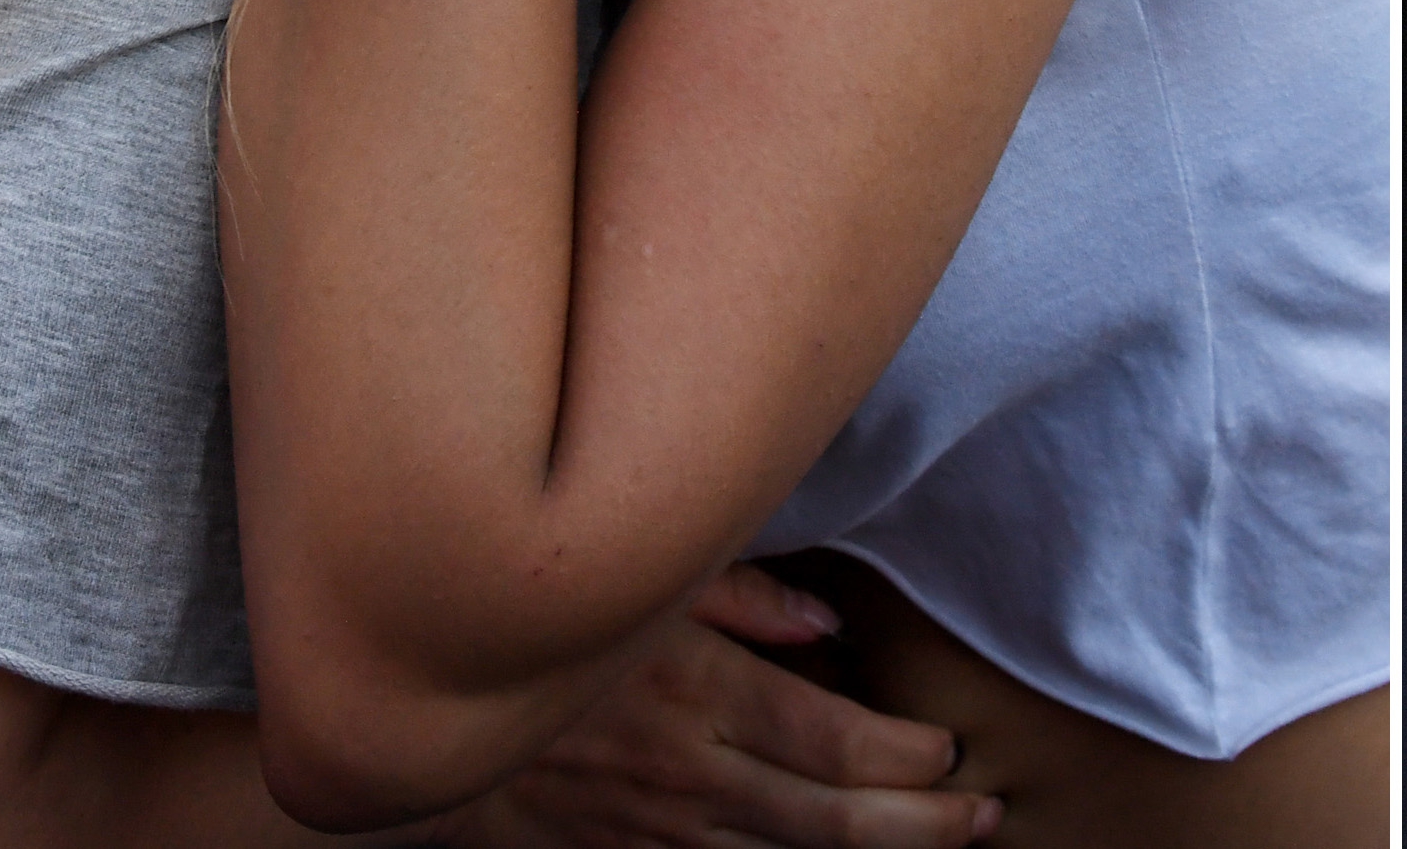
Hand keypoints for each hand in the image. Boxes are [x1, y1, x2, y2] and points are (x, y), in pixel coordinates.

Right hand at [438, 566, 995, 848]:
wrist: (424, 728)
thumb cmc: (544, 633)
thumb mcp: (641, 584)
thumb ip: (738, 594)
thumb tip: (827, 620)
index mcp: (701, 694)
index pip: (837, 743)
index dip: (908, 758)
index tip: (950, 751)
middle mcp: (691, 775)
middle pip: (834, 819)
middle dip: (922, 825)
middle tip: (982, 816)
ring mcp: (659, 832)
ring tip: (939, 848)